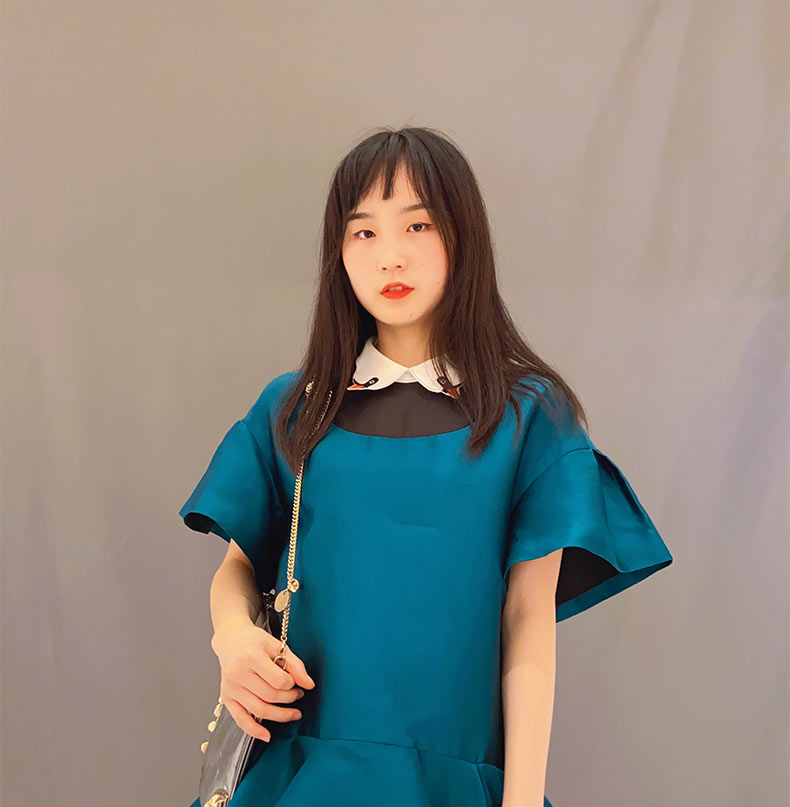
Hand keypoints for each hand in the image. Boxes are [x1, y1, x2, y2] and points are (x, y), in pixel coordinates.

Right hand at [210, 618, 315, 740]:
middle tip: (298, 696)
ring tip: (293, 713)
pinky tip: (267, 735)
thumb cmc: (254, 641)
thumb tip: (309, 684)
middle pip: (269, 696)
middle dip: (289, 699)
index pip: (278, 680)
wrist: (231, 640)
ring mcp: (230, 687)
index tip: (296, 682)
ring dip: (279, 716)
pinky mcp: (226, 698)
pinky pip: (240, 720)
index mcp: (251, 656)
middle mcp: (238, 673)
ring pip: (258, 710)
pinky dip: (254, 730)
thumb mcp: (276, 645)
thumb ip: (295, 664)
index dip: (292, 684)